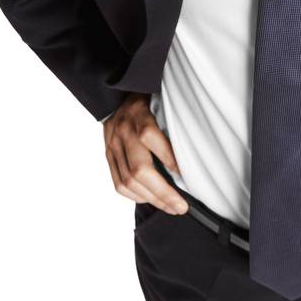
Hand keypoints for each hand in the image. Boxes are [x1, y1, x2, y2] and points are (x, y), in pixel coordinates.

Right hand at [103, 93, 188, 213]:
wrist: (116, 93)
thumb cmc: (148, 98)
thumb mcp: (162, 100)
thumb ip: (172, 121)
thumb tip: (192, 152)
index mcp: (139, 113)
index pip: (151, 138)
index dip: (170, 160)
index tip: (187, 176)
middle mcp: (123, 130)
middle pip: (140, 169)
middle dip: (163, 193)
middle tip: (181, 206)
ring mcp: (113, 145)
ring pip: (128, 181)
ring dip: (152, 199)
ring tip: (170, 207)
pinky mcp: (108, 155)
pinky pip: (118, 184)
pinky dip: (135, 196)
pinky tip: (150, 199)